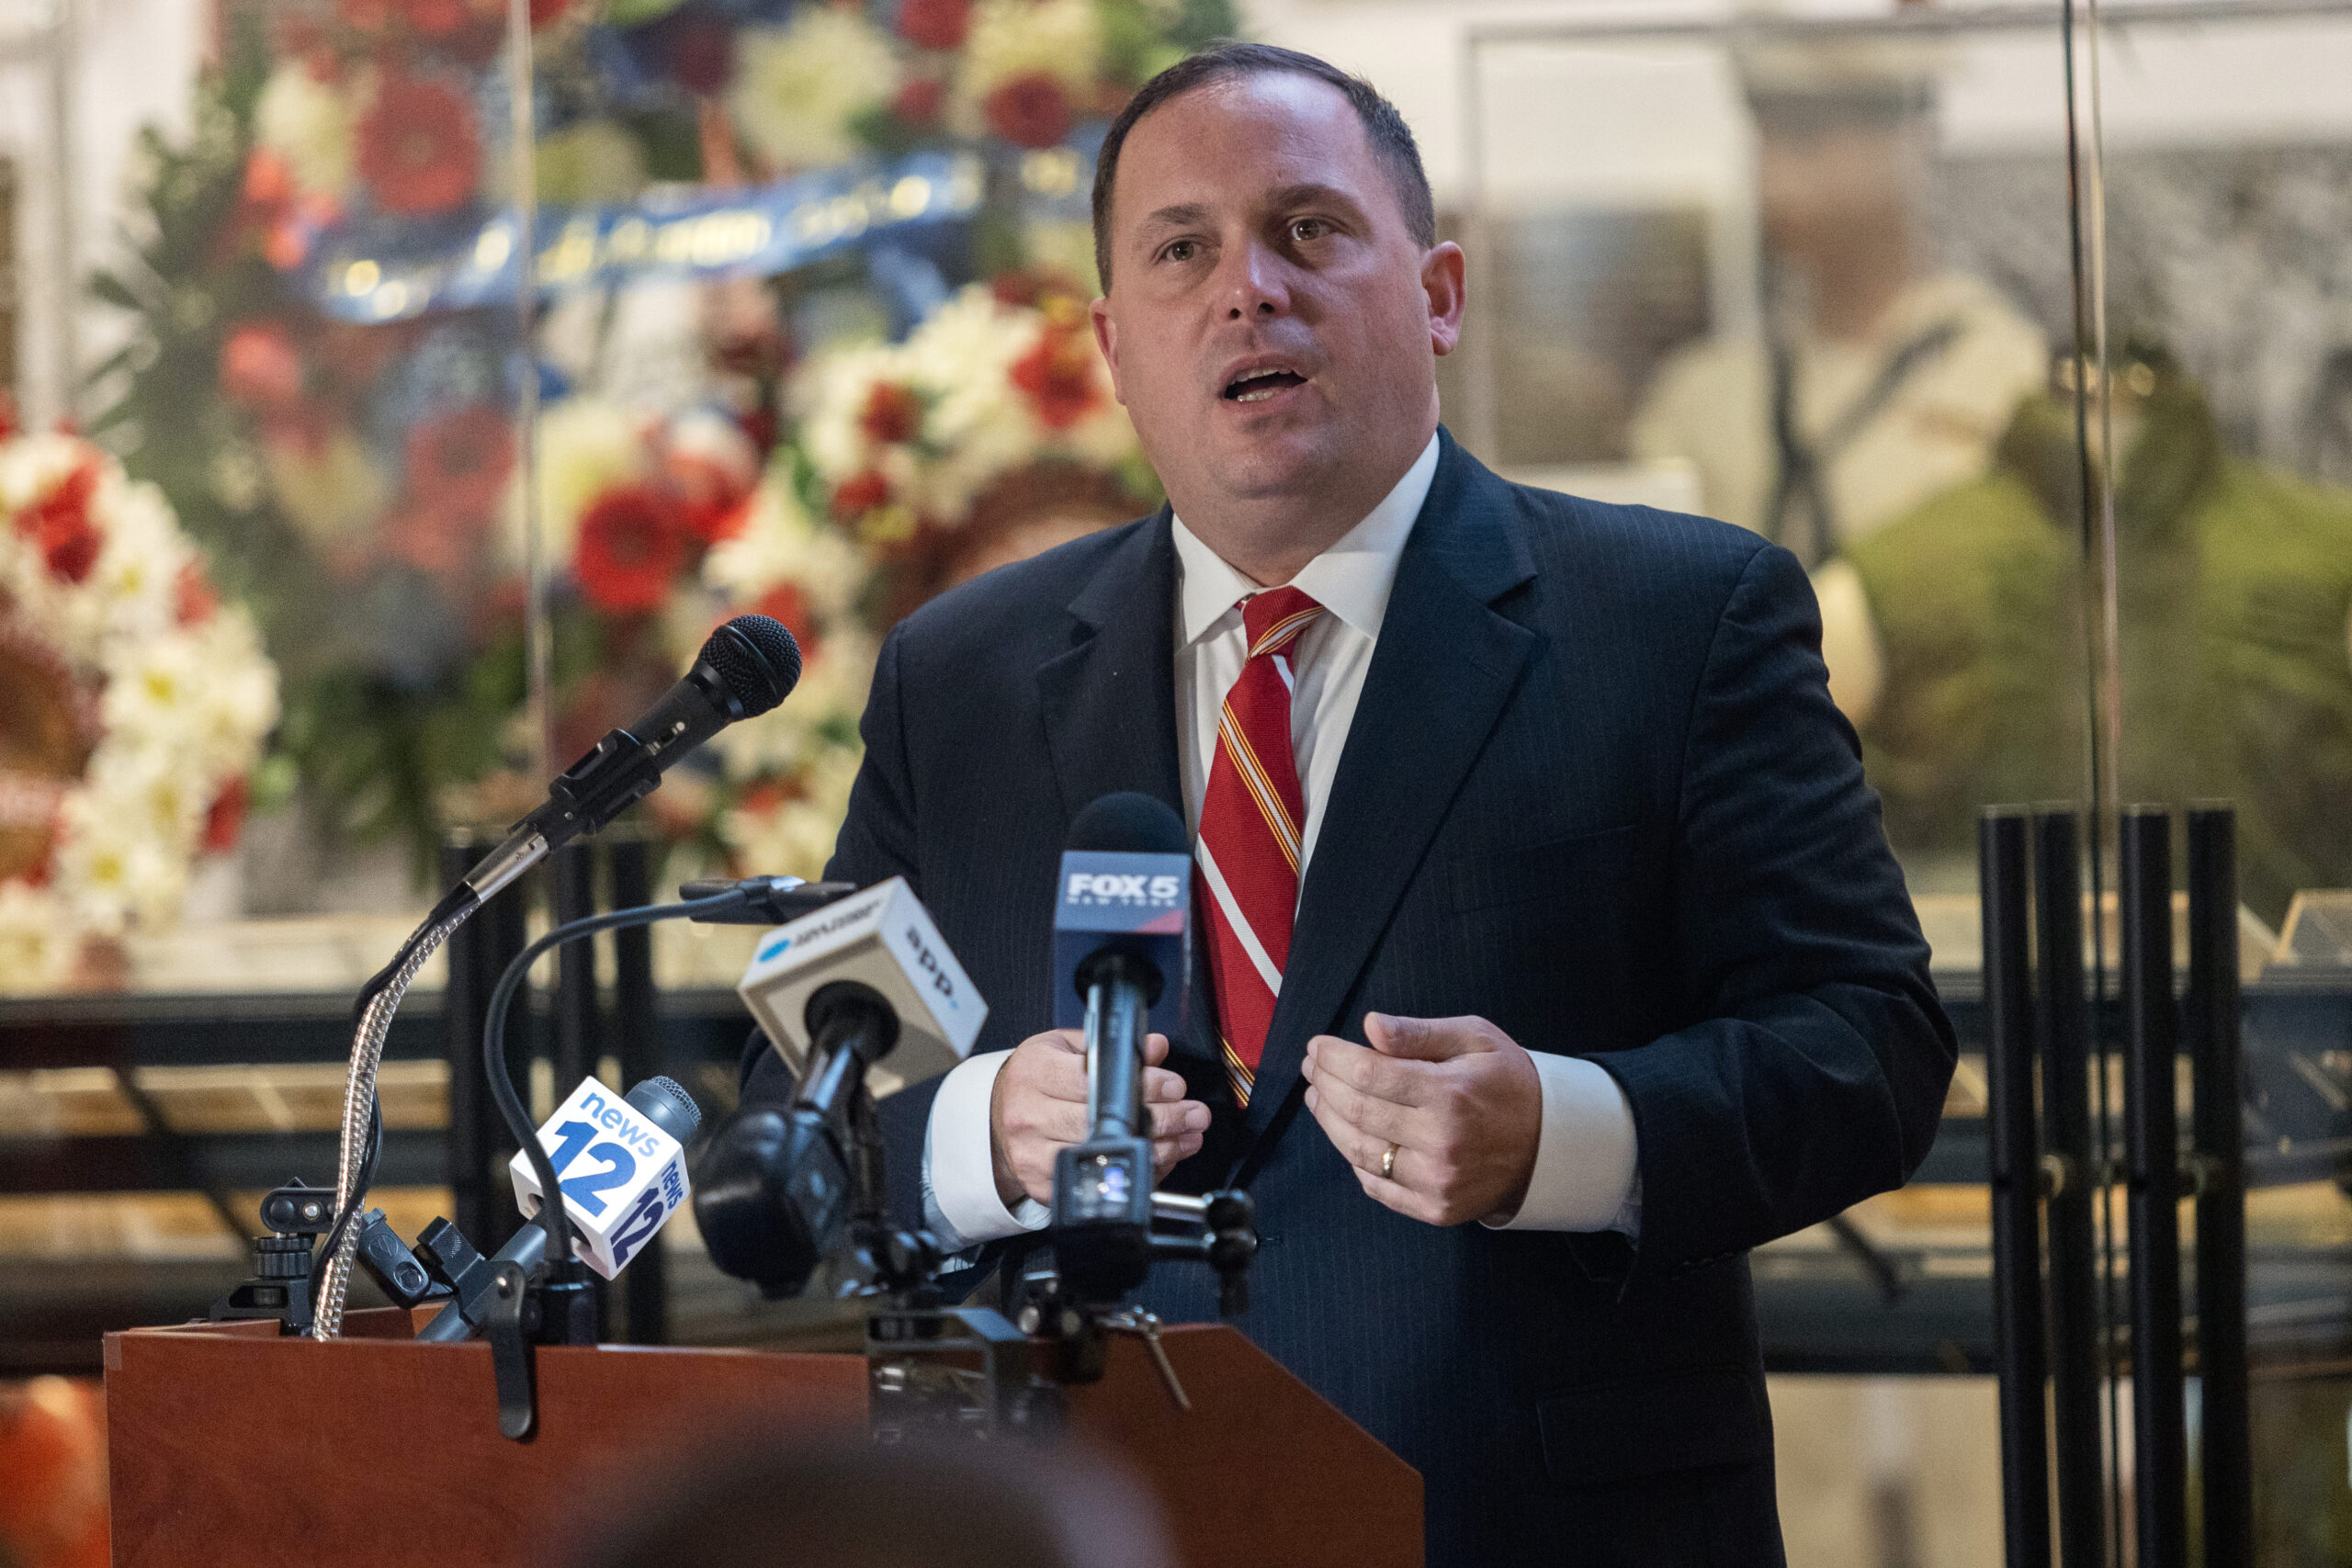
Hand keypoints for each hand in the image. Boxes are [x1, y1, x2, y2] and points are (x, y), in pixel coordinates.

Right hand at [989, 1028, 1208, 1208]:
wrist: (995, 1120)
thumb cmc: (1033, 1081)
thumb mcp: (1063, 1048)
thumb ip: (1108, 1048)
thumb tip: (1155, 1047)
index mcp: (1034, 1074)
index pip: (1096, 1082)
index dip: (1142, 1085)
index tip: (1174, 1085)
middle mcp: (1030, 1117)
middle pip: (1104, 1123)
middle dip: (1161, 1119)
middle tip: (1193, 1113)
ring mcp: (1035, 1157)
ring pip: (1106, 1156)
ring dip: (1158, 1149)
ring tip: (1187, 1136)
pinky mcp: (1044, 1186)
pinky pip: (1100, 1182)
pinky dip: (1137, 1172)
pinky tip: (1162, 1158)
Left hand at [1302, 1012, 1542, 1225]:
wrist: (1550, 1145)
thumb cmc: (1508, 1082)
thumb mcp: (1475, 1039)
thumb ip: (1418, 1033)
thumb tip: (1370, 1026)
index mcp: (1449, 1094)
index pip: (1369, 1074)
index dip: (1333, 1058)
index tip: (1317, 1045)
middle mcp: (1440, 1142)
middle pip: (1356, 1111)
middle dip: (1324, 1084)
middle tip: (1312, 1067)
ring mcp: (1436, 1181)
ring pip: (1357, 1150)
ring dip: (1328, 1121)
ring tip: (1318, 1096)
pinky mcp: (1435, 1208)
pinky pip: (1376, 1185)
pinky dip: (1353, 1158)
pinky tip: (1347, 1133)